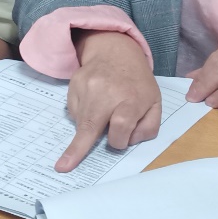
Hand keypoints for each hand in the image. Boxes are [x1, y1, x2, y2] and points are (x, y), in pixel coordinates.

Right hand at [56, 31, 160, 172]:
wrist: (115, 52)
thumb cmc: (137, 83)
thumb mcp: (154, 103)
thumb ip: (149, 127)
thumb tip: (129, 142)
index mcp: (131, 98)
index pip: (121, 126)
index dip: (119, 140)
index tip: (117, 143)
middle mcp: (107, 91)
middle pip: (90, 125)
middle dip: (77, 149)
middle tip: (63, 166)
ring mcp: (87, 86)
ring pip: (81, 122)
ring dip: (89, 128)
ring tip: (102, 113)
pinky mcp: (73, 84)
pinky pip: (74, 112)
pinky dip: (82, 116)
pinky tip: (93, 104)